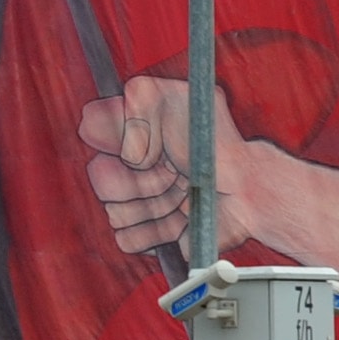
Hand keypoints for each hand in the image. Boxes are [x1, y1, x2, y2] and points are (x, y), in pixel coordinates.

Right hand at [75, 73, 288, 261]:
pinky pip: (126, 240)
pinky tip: (178, 221)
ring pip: (114, 211)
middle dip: (142, 180)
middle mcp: (123, 165)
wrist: (245, 190)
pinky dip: (155, 233)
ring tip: (181, 196)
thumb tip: (122, 149)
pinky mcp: (142, 234)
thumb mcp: (182, 99)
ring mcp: (131, 200)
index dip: (126, 143)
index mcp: (125, 131)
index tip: (158, 150)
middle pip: (101, 178)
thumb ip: (140, 104)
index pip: (92, 130)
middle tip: (174, 176)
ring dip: (154, 207)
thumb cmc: (216, 144)